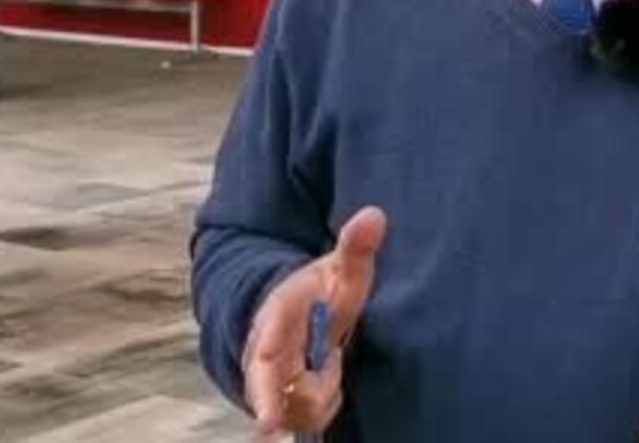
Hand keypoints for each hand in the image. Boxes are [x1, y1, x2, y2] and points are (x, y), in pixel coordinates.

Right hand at [242, 206, 387, 434]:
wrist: (291, 310)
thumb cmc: (317, 291)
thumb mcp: (339, 268)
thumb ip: (355, 247)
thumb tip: (375, 216)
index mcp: (275, 318)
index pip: (267, 354)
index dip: (266, 388)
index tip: (267, 421)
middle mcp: (263, 355)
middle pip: (276, 393)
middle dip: (299, 398)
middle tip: (317, 396)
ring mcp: (267, 381)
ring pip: (297, 408)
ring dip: (323, 392)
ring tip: (332, 360)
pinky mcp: (279, 401)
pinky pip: (307, 417)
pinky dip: (325, 404)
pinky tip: (330, 380)